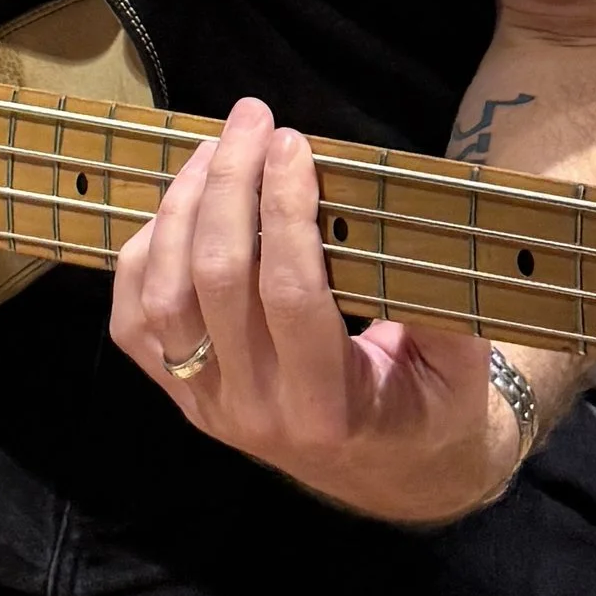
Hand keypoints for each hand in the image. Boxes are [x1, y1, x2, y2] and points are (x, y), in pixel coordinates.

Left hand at [111, 97, 521, 526]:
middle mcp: (254, 411)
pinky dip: (143, 252)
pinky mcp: (180, 395)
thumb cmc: (432, 408)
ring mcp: (206, 406)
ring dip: (180, 207)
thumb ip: (447, 308)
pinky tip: (179, 203)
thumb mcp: (462, 370)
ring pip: (162, 295)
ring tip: (215, 148)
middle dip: (229, 184)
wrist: (393, 477)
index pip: (292, 293)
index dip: (285, 211)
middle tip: (254, 118)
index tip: (295, 143)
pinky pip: (134, 321)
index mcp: (328, 408)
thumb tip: (422, 219)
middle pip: (216, 280)